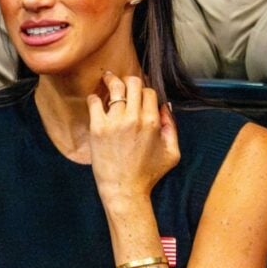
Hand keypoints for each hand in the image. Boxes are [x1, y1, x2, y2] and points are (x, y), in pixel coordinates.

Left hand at [86, 72, 179, 207]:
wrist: (124, 189)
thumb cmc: (148, 173)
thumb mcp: (172, 152)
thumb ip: (171, 127)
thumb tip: (165, 106)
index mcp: (152, 122)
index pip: (149, 91)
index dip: (144, 90)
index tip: (138, 93)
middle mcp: (134, 118)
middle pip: (133, 83)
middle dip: (129, 80)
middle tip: (122, 81)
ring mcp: (115, 122)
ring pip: (115, 88)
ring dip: (111, 80)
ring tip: (107, 78)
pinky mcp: (98, 128)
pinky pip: (94, 102)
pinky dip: (94, 97)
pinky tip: (96, 99)